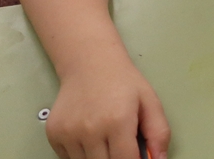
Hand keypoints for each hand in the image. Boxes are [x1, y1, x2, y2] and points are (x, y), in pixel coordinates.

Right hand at [46, 55, 170, 158]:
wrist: (90, 63)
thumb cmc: (122, 82)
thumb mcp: (150, 101)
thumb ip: (159, 133)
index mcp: (118, 121)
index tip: (134, 156)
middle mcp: (90, 130)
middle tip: (121, 145)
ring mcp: (69, 133)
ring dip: (98, 158)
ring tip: (106, 139)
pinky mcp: (54, 134)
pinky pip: (68, 158)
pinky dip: (81, 155)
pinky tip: (89, 137)